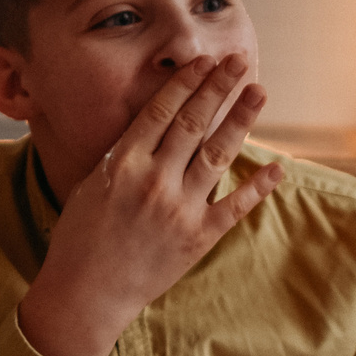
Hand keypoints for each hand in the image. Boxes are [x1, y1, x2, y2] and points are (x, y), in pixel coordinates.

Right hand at [17, 55, 282, 355]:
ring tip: (258, 91)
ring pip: (218, 153)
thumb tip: (150, 125)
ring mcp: (179, 210)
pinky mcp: (198, 238)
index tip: (204, 61)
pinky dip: (257, 186)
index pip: (162, 111)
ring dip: (240, 119)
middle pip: (194, 122)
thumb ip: (122, 154)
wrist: (85, 294)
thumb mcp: (90, 184)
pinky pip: (235, 206)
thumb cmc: (79, 239)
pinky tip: (276, 167)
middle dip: (218, 87)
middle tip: (238, 60)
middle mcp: (153, 180)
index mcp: (122, 163)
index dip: (187, 82)